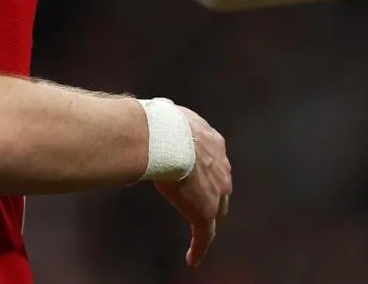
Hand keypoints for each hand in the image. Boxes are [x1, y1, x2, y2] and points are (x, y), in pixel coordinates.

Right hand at [153, 107, 231, 268]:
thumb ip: (161, 117)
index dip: (205, 167)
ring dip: (206, 218)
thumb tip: (145, 110)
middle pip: (221, 187)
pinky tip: (191, 259)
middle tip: (199, 200)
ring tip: (198, 230)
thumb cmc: (158, 123)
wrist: (166, 138)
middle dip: (213, 193)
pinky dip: (198, 247)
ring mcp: (216, 191)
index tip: (195, 172)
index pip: (213, 159)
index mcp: (212, 141)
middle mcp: (221, 167)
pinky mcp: (205, 212)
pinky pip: (204, 235)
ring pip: (216, 210)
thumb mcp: (163, 114)